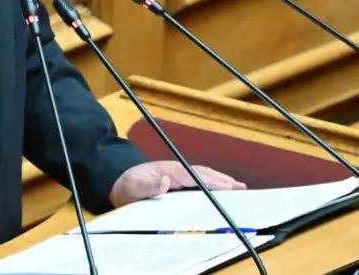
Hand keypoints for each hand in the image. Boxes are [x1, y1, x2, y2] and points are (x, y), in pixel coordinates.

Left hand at [108, 161, 245, 207]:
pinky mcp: (177, 180)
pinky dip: (212, 183)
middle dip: (223, 180)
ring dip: (220, 180)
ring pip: (203, 175)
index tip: (229, 187)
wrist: (116, 179)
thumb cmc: (125, 185)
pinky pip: (198, 180)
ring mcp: (177, 174)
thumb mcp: (132, 188)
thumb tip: (165, 181)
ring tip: (238, 188)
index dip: (212, 182)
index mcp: (168, 171)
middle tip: (242, 189)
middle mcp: (175, 170)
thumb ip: (147, 185)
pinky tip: (221, 188)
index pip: (194, 176)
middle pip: (203, 174)